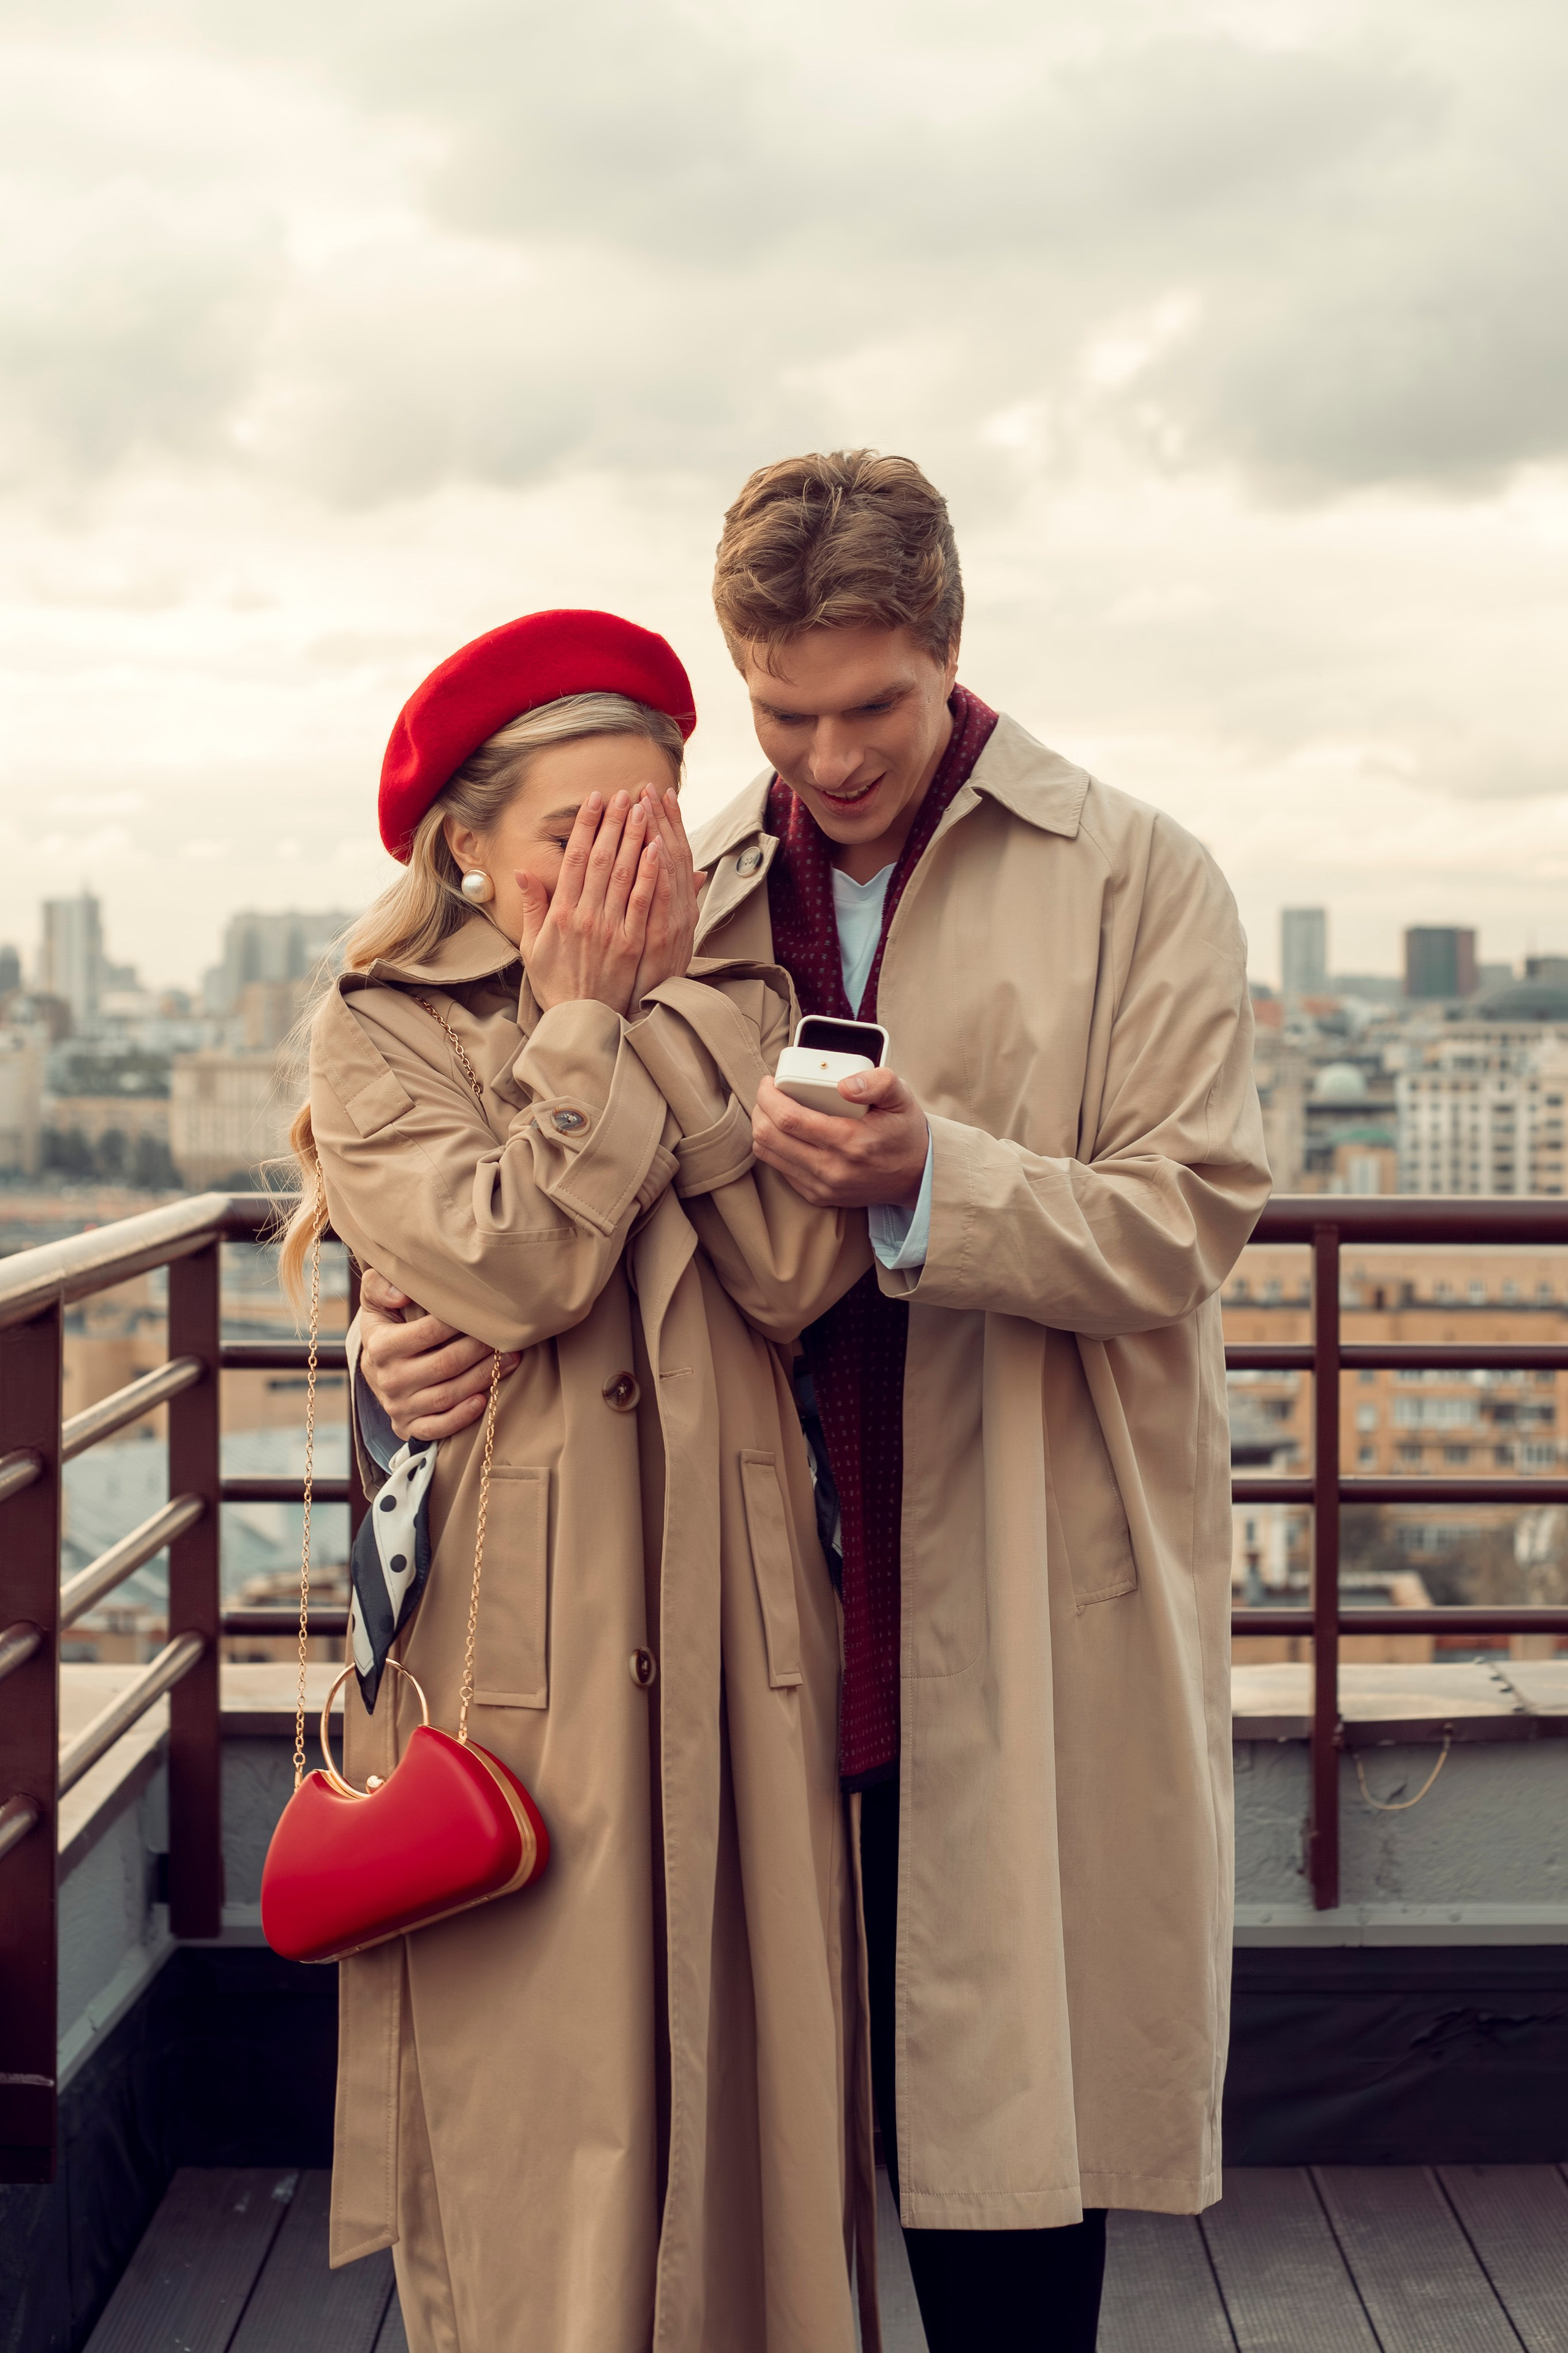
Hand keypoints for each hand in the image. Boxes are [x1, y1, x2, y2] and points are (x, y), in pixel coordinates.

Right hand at [357, 1267, 518, 1442]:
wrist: (374, 1367)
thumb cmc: (386, 1326)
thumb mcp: (376, 1301)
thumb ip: (380, 1285)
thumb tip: (402, 1294)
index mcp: (381, 1346)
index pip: (427, 1333)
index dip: (459, 1322)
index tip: (483, 1312)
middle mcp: (389, 1379)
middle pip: (444, 1365)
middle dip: (479, 1350)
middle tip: (505, 1337)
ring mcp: (398, 1406)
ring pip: (446, 1396)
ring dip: (482, 1378)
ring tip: (510, 1360)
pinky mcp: (407, 1427)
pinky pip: (436, 1428)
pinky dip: (461, 1417)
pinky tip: (484, 1400)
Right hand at [516, 790, 660, 1016]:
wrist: (578, 1019)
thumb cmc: (555, 982)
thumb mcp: (533, 946)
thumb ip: (533, 906)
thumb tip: (523, 871)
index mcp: (560, 913)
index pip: (575, 858)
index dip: (585, 825)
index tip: (594, 799)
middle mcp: (585, 916)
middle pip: (601, 858)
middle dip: (613, 822)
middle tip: (624, 793)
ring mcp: (610, 929)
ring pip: (624, 874)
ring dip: (633, 838)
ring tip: (642, 809)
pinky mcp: (632, 943)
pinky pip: (644, 902)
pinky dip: (651, 873)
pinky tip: (658, 849)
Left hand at [630, 786, 707, 1005]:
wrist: (646, 1014)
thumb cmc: (651, 976)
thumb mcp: (669, 937)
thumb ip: (677, 902)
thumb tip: (694, 873)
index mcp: (679, 907)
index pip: (675, 855)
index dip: (669, 822)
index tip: (660, 793)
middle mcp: (680, 911)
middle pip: (672, 854)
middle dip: (659, 818)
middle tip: (648, 786)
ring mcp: (672, 923)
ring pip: (667, 870)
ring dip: (658, 834)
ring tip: (646, 802)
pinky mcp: (660, 939)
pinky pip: (660, 899)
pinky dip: (660, 872)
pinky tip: (655, 847)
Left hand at [752, 1067, 928, 1209]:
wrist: (917, 1176)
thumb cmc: (904, 1132)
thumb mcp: (901, 1098)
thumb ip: (878, 1082)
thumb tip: (844, 1084)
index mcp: (849, 1142)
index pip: (788, 1119)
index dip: (769, 1096)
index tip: (769, 1081)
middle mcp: (832, 1169)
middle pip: (769, 1138)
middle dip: (760, 1109)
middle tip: (770, 1093)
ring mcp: (822, 1186)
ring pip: (768, 1155)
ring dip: (763, 1129)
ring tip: (774, 1111)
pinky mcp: (817, 1195)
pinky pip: (780, 1170)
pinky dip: (776, 1148)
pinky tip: (789, 1133)